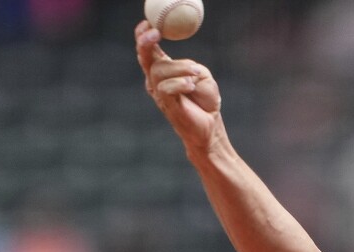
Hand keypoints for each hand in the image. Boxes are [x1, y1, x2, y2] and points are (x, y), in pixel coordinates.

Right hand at [135, 21, 221, 151]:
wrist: (210, 126)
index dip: (143, 36)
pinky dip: (179, 83)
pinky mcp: (166, 105)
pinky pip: (166, 88)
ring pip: (159, 71)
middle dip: (146, 42)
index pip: (148, 50)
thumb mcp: (200, 74)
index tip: (148, 24)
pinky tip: (190, 85)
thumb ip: (187, 65)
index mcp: (163, 70)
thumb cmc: (205, 100)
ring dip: (179, 68)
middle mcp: (156, 81)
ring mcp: (160, 94)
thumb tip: (179, 63)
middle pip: (145, 58)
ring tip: (195, 74)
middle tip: (155, 33)